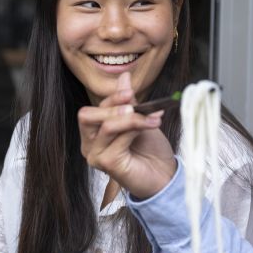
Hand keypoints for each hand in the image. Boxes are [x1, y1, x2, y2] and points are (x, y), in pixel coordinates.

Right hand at [78, 72, 176, 198]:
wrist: (164, 175)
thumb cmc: (151, 150)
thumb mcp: (139, 119)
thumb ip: (128, 101)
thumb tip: (123, 77)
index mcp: (94, 133)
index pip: (93, 109)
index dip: (112, 98)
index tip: (131, 92)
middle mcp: (90, 145)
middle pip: (87, 116)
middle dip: (113, 107)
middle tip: (135, 106)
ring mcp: (96, 156)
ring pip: (106, 126)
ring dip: (131, 118)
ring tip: (151, 118)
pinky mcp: (107, 164)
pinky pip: (118, 138)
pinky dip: (135, 129)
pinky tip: (150, 126)